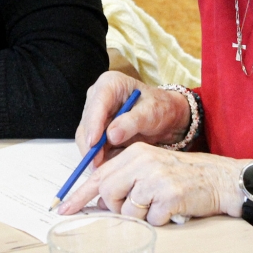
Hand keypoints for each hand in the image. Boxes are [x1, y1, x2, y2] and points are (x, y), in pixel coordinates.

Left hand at [57, 143, 248, 225]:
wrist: (220, 178)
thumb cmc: (184, 175)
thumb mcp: (152, 166)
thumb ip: (126, 177)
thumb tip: (100, 199)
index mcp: (135, 152)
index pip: (99, 175)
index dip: (80, 194)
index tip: (64, 208)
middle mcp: (143, 161)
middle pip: (108, 194)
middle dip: (117, 208)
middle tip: (137, 206)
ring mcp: (156, 178)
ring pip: (128, 211)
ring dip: (141, 215)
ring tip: (159, 203)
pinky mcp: (169, 195)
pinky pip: (150, 220)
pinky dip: (159, 220)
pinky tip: (172, 208)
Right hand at [75, 72, 191, 165]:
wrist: (166, 118)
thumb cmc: (160, 108)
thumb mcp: (151, 112)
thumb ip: (132, 122)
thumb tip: (111, 136)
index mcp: (110, 84)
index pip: (97, 104)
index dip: (93, 124)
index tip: (93, 143)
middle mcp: (97, 98)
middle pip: (87, 123)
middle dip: (91, 145)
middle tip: (97, 165)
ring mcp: (95, 115)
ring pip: (86, 138)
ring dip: (95, 154)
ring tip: (108, 168)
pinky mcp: (97, 131)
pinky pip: (93, 147)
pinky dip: (101, 157)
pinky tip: (112, 164)